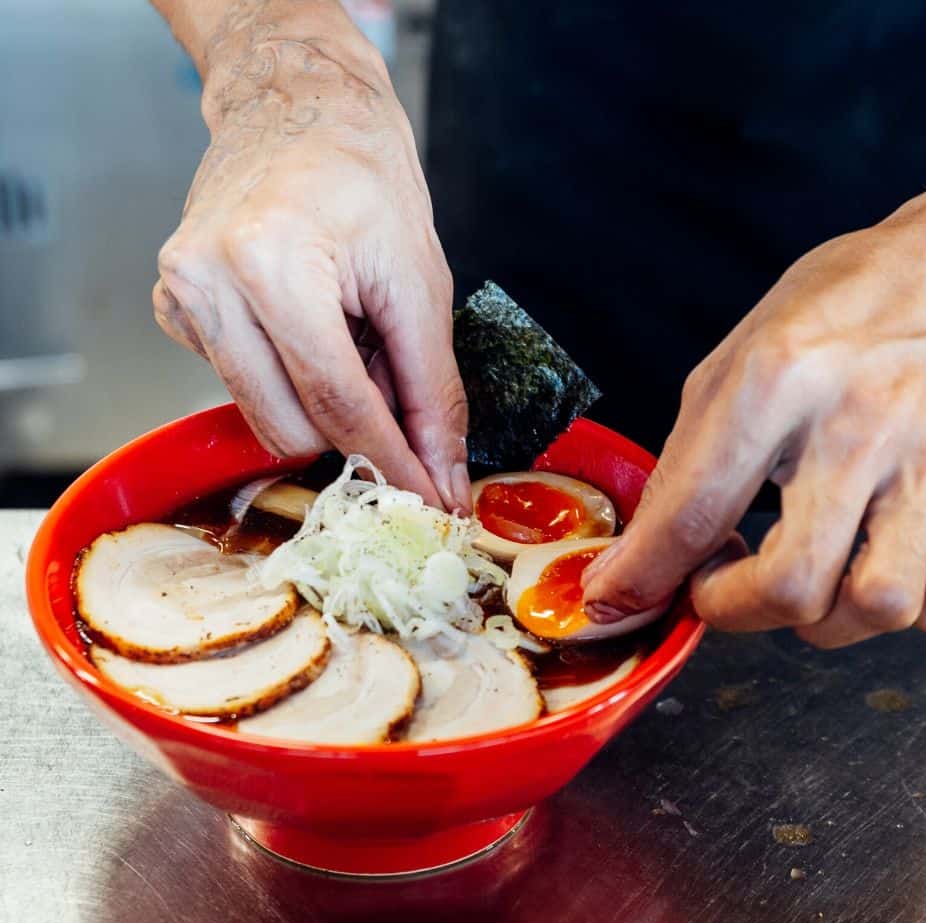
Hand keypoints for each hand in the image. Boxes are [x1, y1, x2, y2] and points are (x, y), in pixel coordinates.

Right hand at [152, 13, 467, 509]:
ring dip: (320, 404)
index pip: (337, 403)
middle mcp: (208, 281)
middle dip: (355, 431)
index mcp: (272, 262)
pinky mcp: (172, 308)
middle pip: (292, 426)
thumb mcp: (419, 284)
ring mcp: (180, 295)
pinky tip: (304, 325)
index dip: (390, 461)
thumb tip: (441, 472)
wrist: (295, 108)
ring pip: (263, 417)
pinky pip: (241, 386)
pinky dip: (286, 377)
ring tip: (346, 338)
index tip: (426, 498)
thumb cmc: (362, 177)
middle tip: (390, 383)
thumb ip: (432, 389)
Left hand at [584, 200, 925, 646]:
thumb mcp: (729, 366)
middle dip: (734, 611)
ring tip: (804, 579)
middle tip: (720, 584)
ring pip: (880, 605)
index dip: (643, 576)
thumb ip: (683, 468)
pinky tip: (877, 569)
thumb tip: (638, 563)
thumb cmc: (832, 315)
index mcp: (777, 382)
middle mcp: (858, 428)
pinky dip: (915, 608)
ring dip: (824, 621)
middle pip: (793, 583)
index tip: (619, 598)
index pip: (696, 512)